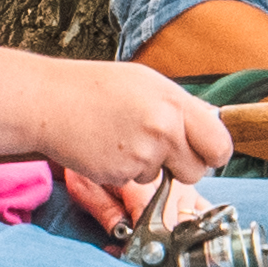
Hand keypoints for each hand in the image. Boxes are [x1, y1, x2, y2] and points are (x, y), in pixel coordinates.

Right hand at [6, 52, 239, 193]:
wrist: (47, 101)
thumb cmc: (95, 88)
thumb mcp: (147, 84)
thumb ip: (180, 108)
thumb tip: (212, 126)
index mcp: (174, 102)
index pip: (219, 145)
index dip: (213, 154)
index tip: (204, 153)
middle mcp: (163, 128)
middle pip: (197, 171)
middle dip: (182, 167)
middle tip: (160, 149)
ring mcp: (142, 154)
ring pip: (161, 178)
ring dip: (147, 167)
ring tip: (121, 138)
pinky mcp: (120, 173)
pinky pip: (134, 182)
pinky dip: (123, 171)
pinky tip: (106, 148)